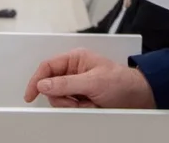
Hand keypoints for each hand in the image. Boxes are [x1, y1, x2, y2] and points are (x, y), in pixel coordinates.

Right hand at [23, 49, 155, 108]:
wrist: (138, 97)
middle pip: (51, 86)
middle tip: (76, 101)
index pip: (48, 67)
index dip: (36, 80)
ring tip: (89, 103)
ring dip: (72, 105)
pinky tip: (91, 106)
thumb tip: (43, 84)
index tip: (30, 95)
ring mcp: (77, 85)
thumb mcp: (92, 82)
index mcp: (76, 59)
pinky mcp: (81, 97)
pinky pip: (69, 107)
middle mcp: (74, 70)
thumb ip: (66, 83)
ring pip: (59, 99)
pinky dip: (78, 110)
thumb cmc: (121, 82)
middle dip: (62, 98)